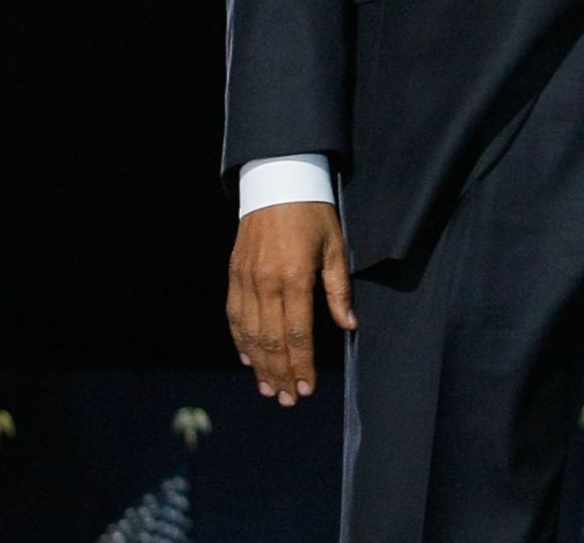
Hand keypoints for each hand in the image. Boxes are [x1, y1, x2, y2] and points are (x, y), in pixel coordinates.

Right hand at [227, 201, 356, 406]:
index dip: (302, 365)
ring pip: (249, 334)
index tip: (306, 389)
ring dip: (259, 365)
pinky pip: (235, 317)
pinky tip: (249, 359)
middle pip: (271, 340)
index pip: (298, 333)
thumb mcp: (335, 247)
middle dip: (280, 373)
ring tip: (268, 389)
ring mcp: (245, 280)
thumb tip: (350, 326)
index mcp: (295, 278)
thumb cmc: (314, 214)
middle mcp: (266, 283)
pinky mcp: (234, 276)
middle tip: (287, 400)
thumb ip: (339, 290)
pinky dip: (241, 341)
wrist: (277, 183)